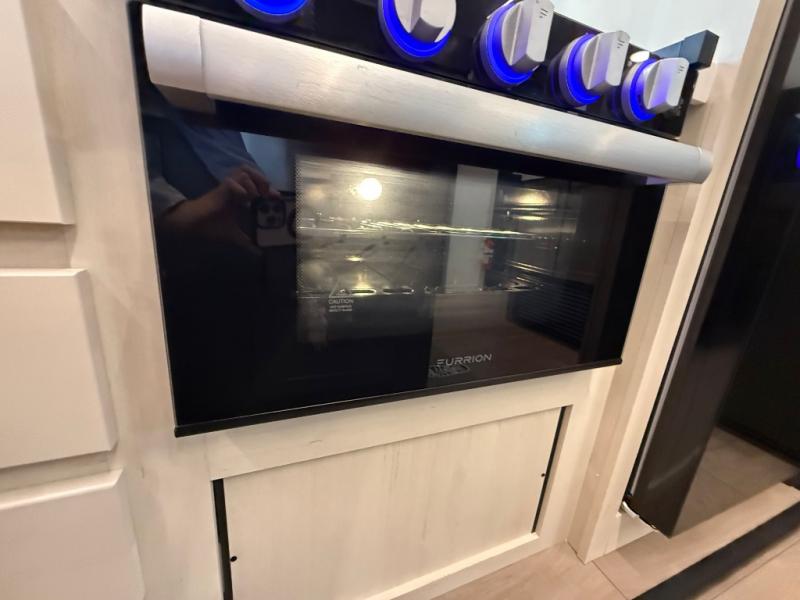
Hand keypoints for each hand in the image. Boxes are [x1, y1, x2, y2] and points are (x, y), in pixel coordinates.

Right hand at [159, 165, 280, 248]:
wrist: (193, 225)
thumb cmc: (211, 227)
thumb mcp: (234, 234)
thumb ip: (246, 240)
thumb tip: (259, 251)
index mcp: (238, 195)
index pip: (256, 183)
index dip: (267, 188)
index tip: (276, 198)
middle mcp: (234, 188)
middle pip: (249, 171)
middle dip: (261, 179)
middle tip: (266, 193)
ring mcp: (227, 188)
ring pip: (242, 171)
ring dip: (252, 182)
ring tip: (254, 196)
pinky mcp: (219, 190)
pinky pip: (230, 182)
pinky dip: (239, 188)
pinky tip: (244, 197)